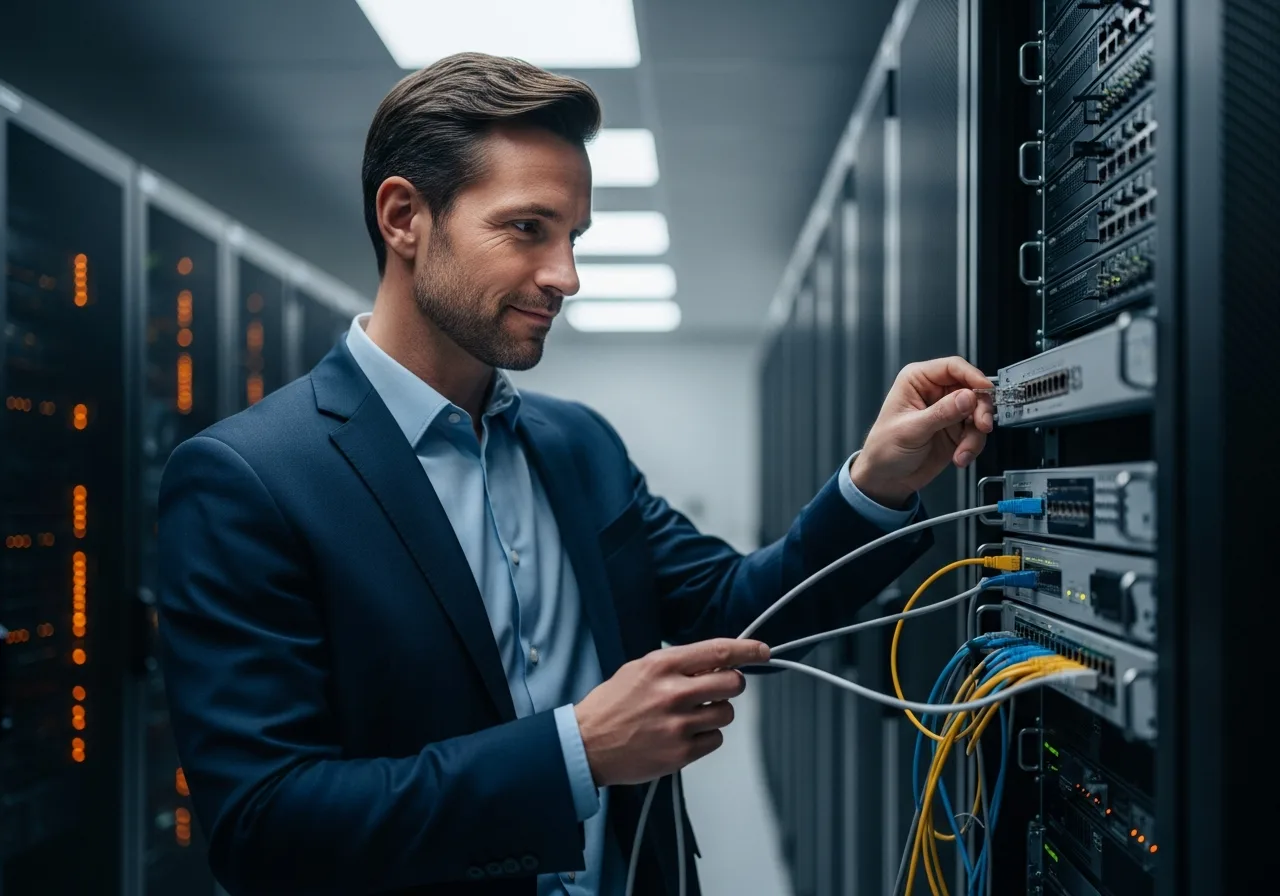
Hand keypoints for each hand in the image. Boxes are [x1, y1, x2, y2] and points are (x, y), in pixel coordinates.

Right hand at [574, 638, 768, 786]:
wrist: (587, 744)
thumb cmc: (612, 705)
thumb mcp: (639, 669)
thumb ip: (678, 664)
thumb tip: (715, 662)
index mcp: (662, 666)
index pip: (718, 652)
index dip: (747, 650)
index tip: (761, 650)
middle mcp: (673, 693)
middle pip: (733, 684)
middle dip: (731, 685)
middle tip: (716, 690)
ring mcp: (678, 725)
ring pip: (727, 714)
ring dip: (716, 713)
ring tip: (691, 716)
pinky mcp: (680, 753)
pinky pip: (716, 740)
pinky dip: (707, 737)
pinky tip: (684, 734)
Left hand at [851, 356, 994, 506]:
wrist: (886, 478)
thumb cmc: (884, 449)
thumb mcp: (911, 430)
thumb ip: (941, 413)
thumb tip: (967, 397)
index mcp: (917, 381)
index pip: (952, 367)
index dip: (972, 376)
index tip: (985, 390)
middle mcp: (935, 393)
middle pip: (972, 389)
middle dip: (980, 409)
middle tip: (981, 426)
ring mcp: (948, 412)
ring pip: (978, 413)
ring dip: (975, 434)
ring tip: (963, 450)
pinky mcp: (956, 431)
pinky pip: (976, 433)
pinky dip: (973, 446)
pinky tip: (960, 457)